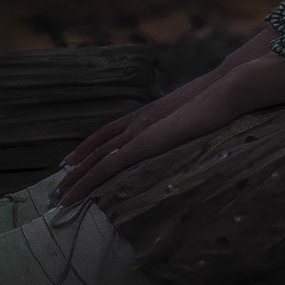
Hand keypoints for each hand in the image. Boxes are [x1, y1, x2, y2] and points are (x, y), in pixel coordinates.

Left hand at [50, 59, 284, 205]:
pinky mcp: (144, 142)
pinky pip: (109, 165)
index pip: (111, 131)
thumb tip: (190, 134)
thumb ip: (188, 123)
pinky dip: (89, 180)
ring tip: (57, 196)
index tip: (72, 161)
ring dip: (76, 179)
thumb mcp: (199, 113)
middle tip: (57, 186)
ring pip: (97, 158)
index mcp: (150, 113)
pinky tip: (77, 193)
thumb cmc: (220, 98)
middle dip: (76, 166)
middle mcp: (138, 120)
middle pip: (97, 145)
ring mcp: (139, 130)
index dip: (90, 147)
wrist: (227, 88)